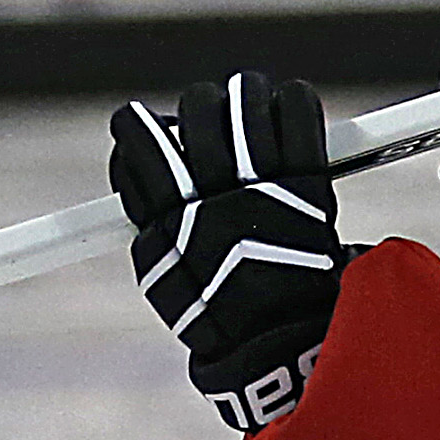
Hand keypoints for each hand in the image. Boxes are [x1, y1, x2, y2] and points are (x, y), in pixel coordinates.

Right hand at [109, 71, 344, 431]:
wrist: (278, 344)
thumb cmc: (220, 316)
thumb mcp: (164, 277)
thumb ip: (148, 222)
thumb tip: (131, 170)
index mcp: (174, 211)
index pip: (141, 141)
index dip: (137, 125)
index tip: (144, 126)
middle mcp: (215, 190)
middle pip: (197, 109)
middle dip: (200, 107)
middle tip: (211, 117)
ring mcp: (264, 184)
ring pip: (246, 99)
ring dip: (246, 95)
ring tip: (252, 108)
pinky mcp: (308, 183)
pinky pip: (299, 113)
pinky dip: (296, 104)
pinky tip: (291, 112)